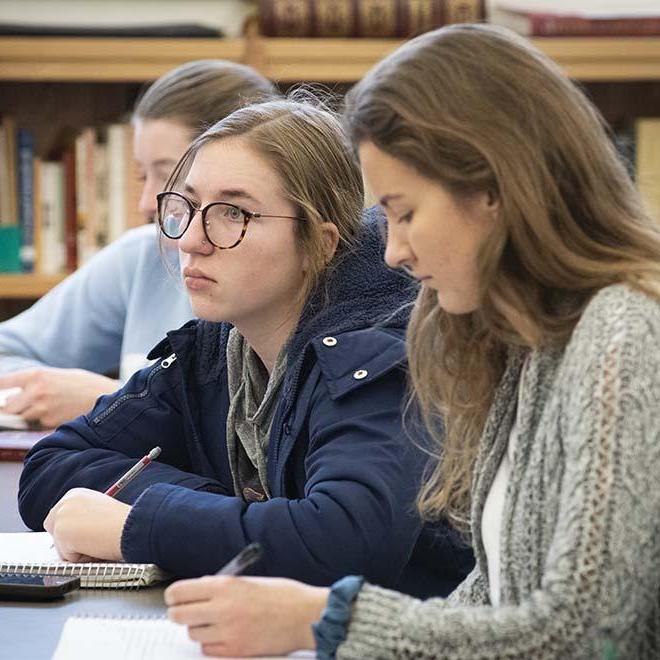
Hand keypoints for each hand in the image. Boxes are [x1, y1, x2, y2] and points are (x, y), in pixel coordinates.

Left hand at [0, 368, 118, 427]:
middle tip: (22, 406)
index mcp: (36, 375)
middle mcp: (36, 392)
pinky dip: (41, 422)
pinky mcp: (49, 423)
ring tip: (46, 408)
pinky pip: (36, 425)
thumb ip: (36, 383)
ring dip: (27, 416)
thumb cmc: (84, 384)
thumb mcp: (58, 375)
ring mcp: (42, 409)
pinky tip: (57, 413)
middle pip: (7, 407)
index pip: (2, 383)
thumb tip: (15, 393)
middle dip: (13, 408)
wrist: (107, 397)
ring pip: (21, 418)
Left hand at [43, 488, 129, 561]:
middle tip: (90, 541)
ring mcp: (61, 517)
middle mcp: (65, 502)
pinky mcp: (61, 533)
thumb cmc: (123, 522)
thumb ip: (83, 516)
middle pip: (53, 528)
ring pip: (61, 545)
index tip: (88, 533)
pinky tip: (96, 547)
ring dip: (78, 550)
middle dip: (68, 540)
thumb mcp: (99, 511)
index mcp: (75, 494)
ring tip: (98, 542)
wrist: (132, 526)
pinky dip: (82, 558)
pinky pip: (68, 557)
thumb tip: (75, 532)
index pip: (60, 517)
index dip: (73, 530)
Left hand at [165, 575, 328, 656]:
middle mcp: (222, 608)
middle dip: (179, 613)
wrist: (305, 616)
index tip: (174, 598)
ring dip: (199, 628)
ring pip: (192, 633)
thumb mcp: (248, 581)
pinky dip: (212, 643)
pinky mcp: (235, 651)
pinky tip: (224, 634)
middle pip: (178, 615)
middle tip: (186, 611)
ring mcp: (227, 632)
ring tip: (214, 622)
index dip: (173, 596)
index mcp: (225, 585)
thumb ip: (222, 586)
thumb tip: (199, 590)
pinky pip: (208, 650)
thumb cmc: (283, 595)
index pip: (180, 592)